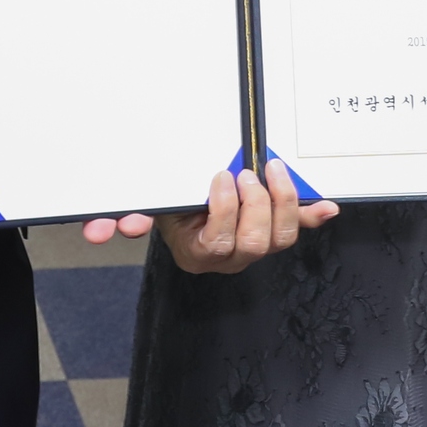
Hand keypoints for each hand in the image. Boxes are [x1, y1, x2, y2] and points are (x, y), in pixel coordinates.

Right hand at [79, 159, 338, 274]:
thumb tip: (98, 231)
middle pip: (255, 243)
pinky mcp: (274, 233)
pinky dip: (313, 215)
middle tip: (247, 171)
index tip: (221, 177)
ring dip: (282, 202)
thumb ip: (131, 216)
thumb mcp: (154, 206)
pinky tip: (327, 206)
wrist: (184, 213)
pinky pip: (299, 229)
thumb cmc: (171, 207)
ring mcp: (254, 247)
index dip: (225, 211)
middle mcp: (228, 256)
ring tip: (272, 171)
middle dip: (256, 205)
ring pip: (279, 239)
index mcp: (197, 250)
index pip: (218, 241)